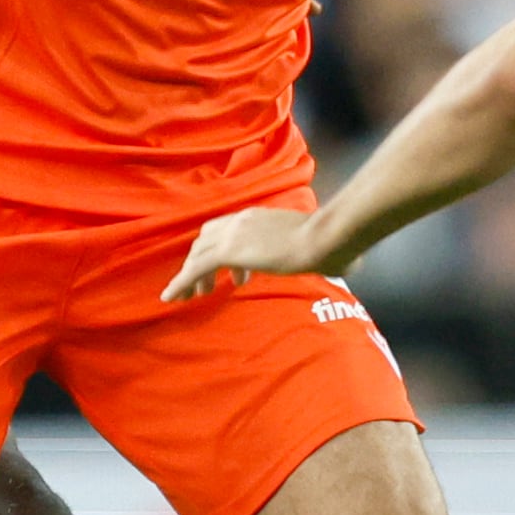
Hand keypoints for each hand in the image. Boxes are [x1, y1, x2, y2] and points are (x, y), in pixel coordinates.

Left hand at [162, 208, 327, 301]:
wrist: (324, 238)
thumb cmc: (328, 244)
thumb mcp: (313, 245)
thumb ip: (316, 253)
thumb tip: (343, 265)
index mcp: (257, 217)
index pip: (226, 230)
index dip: (223, 251)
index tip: (236, 275)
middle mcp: (240, 220)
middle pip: (206, 239)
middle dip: (201, 263)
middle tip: (205, 288)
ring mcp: (233, 234)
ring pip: (197, 254)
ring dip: (190, 274)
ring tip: (190, 296)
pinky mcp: (229, 251)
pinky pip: (195, 267)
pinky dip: (180, 282)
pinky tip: (172, 297)